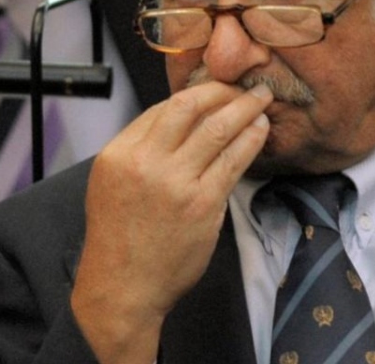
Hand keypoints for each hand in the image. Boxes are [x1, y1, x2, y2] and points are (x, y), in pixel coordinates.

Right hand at [71, 82, 272, 363]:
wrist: (124, 288)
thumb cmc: (120, 238)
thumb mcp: (113, 183)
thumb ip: (143, 150)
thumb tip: (184, 120)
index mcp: (119, 153)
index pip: (162, 108)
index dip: (195, 94)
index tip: (215, 90)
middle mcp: (145, 162)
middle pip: (189, 107)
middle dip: (221, 90)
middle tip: (242, 86)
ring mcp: (176, 182)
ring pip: (217, 129)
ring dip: (244, 108)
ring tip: (261, 99)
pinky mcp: (203, 203)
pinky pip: (234, 160)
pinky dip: (251, 139)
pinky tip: (261, 129)